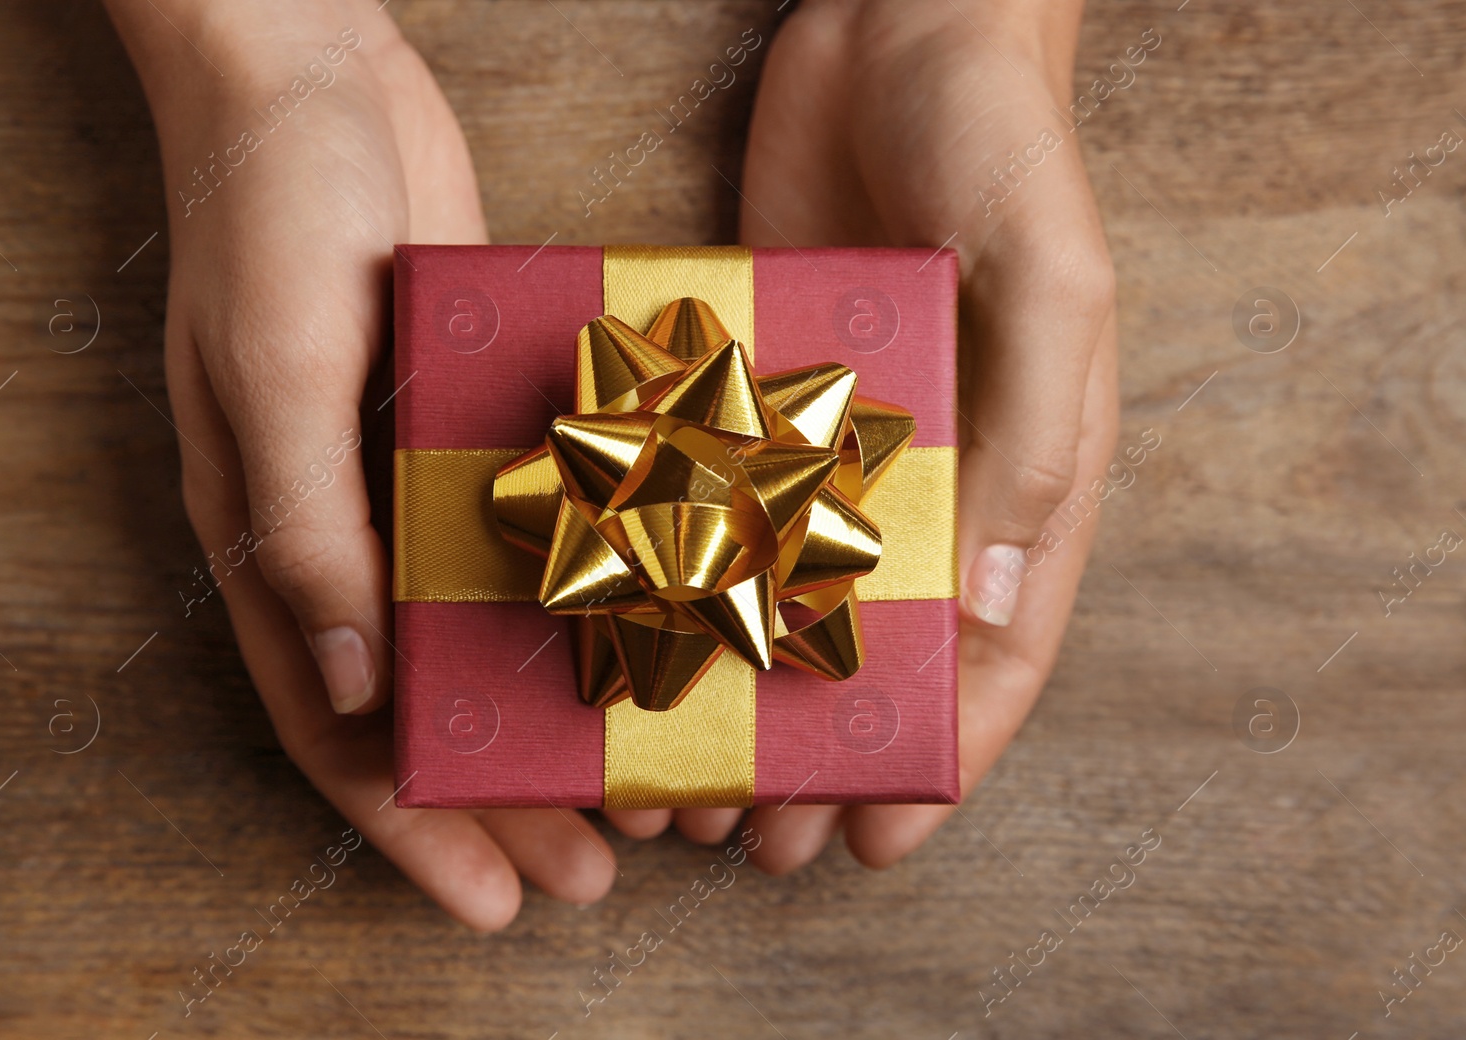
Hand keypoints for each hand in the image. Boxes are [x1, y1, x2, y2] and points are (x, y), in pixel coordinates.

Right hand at [105, 0, 616, 929]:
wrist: (311, 71)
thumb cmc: (266, 213)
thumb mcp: (275, 374)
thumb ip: (306, 533)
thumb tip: (351, 691)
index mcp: (273, 537)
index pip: (337, 725)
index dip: (410, 824)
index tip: (493, 900)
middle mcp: (345, 526)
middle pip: (427, 700)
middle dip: (505, 795)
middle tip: (599, 870)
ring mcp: (413, 475)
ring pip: (488, 630)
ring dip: (555, 711)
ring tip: (643, 779)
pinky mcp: (474, 416)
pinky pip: (527, 534)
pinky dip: (577, 596)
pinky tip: (650, 629)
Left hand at [604, 0, 1119, 869]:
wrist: (895, 22)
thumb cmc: (998, 141)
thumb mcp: (1046, 283)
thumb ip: (1033, 440)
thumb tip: (996, 606)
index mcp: (1024, 473)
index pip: (995, 647)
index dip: (943, 754)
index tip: (875, 841)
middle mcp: (928, 478)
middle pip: (874, 652)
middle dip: (816, 752)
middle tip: (748, 839)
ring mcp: (835, 442)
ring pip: (783, 601)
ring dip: (734, 696)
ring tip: (674, 777)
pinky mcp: (757, 395)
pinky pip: (719, 509)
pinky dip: (683, 584)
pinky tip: (628, 637)